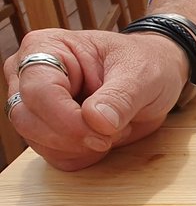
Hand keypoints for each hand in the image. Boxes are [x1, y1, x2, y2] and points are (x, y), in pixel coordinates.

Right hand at [3, 29, 188, 170]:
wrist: (159, 79)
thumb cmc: (146, 64)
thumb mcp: (142, 75)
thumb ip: (120, 97)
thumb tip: (96, 120)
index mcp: (46, 48)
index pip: (37, 91)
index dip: (67, 119)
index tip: (104, 131)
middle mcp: (30, 76)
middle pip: (27, 120)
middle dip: (72, 137)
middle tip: (111, 135)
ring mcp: (37, 106)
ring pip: (38, 142)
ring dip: (80, 148)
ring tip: (114, 130)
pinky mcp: (50, 131)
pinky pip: (54, 156)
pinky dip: (83, 156)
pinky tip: (105, 139)